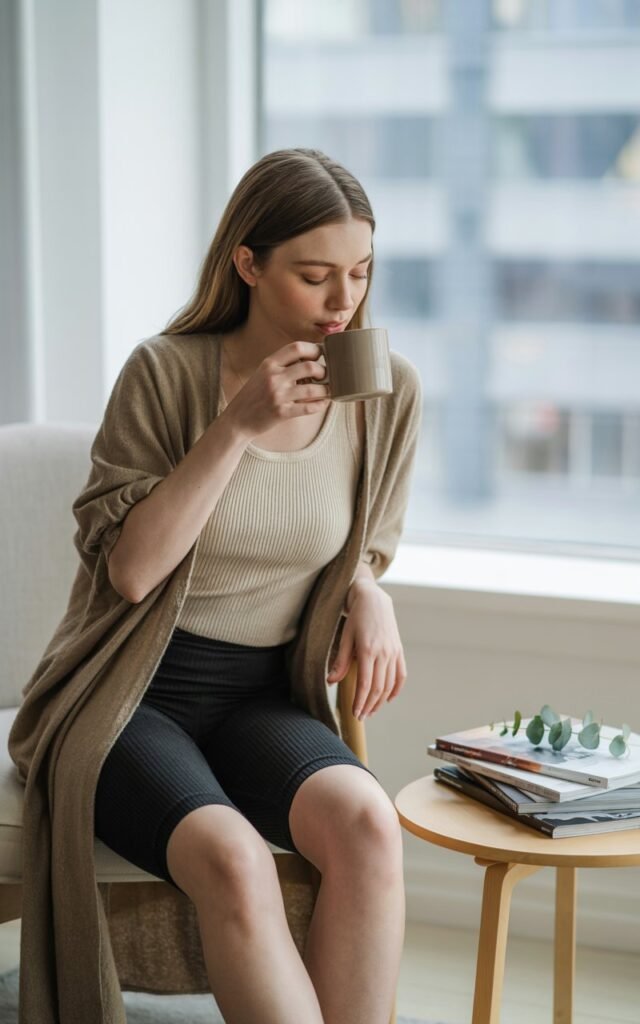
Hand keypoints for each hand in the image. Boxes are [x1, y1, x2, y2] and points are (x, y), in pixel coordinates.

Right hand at [223, 340, 329, 439]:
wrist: (238, 419)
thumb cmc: (254, 396)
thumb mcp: (263, 373)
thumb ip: (282, 365)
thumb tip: (310, 358)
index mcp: (269, 364)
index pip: (296, 348)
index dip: (314, 349)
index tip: (321, 354)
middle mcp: (273, 377)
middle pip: (309, 367)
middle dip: (323, 371)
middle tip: (325, 376)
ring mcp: (277, 396)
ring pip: (313, 389)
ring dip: (326, 390)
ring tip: (328, 391)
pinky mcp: (281, 413)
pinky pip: (309, 408)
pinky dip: (320, 405)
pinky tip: (323, 403)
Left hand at [326, 579, 406, 718]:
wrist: (373, 599)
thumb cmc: (355, 617)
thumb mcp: (344, 637)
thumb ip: (340, 661)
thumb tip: (331, 681)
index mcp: (368, 650)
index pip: (364, 684)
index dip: (360, 701)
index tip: (355, 714)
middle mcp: (384, 653)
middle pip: (378, 688)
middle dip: (369, 705)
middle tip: (361, 717)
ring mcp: (394, 652)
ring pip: (390, 684)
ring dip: (381, 701)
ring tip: (371, 710)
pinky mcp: (399, 650)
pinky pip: (401, 674)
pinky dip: (396, 689)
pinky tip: (388, 699)